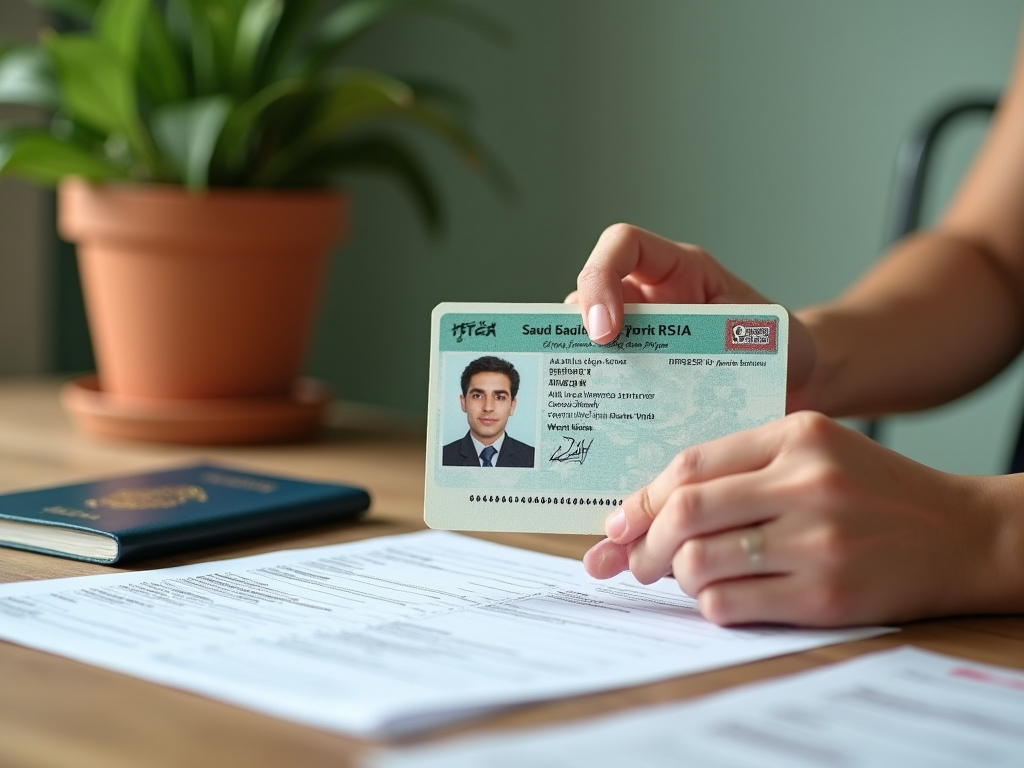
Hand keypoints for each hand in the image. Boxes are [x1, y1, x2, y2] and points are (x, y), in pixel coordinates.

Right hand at [566, 223, 816, 408]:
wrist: (793, 381)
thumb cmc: (781, 346)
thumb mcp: (762, 333)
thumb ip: (726, 338)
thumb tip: (684, 369)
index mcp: (679, 269)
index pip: (623, 245)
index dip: (601, 277)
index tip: (606, 331)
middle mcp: (649, 296)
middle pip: (587, 293)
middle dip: (577, 331)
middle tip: (589, 372)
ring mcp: (637, 334)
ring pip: (585, 339)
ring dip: (586, 368)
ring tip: (593, 403)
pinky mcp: (635, 372)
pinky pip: (604, 379)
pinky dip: (600, 400)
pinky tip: (605, 426)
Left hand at [583, 411, 1003, 626]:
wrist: (959, 534)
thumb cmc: (871, 490)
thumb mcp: (813, 450)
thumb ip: (740, 465)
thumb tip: (649, 506)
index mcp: (796, 435)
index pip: (691, 465)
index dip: (642, 498)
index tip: (619, 523)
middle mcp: (806, 483)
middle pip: (686, 513)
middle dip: (643, 543)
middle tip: (633, 561)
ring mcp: (818, 542)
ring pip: (699, 563)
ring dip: (675, 576)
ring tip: (683, 576)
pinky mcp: (826, 596)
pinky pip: (730, 604)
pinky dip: (710, 603)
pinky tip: (722, 595)